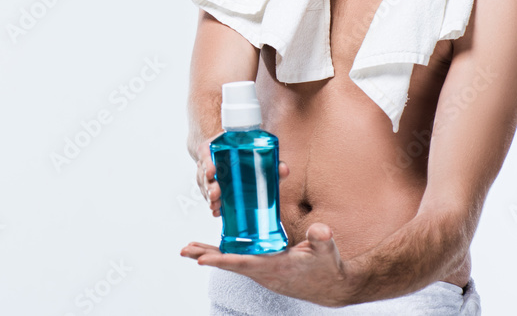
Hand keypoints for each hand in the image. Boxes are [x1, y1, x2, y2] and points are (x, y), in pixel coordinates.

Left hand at [179, 223, 354, 307]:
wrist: (332, 286)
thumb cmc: (327, 267)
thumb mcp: (326, 251)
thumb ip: (322, 240)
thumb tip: (320, 230)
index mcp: (275, 267)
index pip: (243, 264)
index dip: (221, 261)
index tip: (200, 260)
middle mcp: (264, 271)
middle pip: (229, 263)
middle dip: (205, 256)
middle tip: (183, 250)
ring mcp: (263, 271)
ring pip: (232, 262)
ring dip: (210, 254)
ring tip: (190, 248)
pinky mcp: (265, 268)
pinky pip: (240, 261)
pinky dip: (224, 254)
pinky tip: (215, 248)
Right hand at [196, 141, 289, 217]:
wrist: (241, 155)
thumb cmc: (249, 153)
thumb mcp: (259, 155)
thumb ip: (272, 163)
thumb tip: (283, 169)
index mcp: (217, 146)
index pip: (205, 151)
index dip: (206, 162)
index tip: (212, 172)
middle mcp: (210, 160)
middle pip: (203, 172)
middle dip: (208, 186)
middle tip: (215, 194)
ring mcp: (209, 174)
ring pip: (203, 186)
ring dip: (209, 197)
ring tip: (216, 206)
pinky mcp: (212, 187)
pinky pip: (208, 196)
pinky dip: (213, 205)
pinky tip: (217, 212)